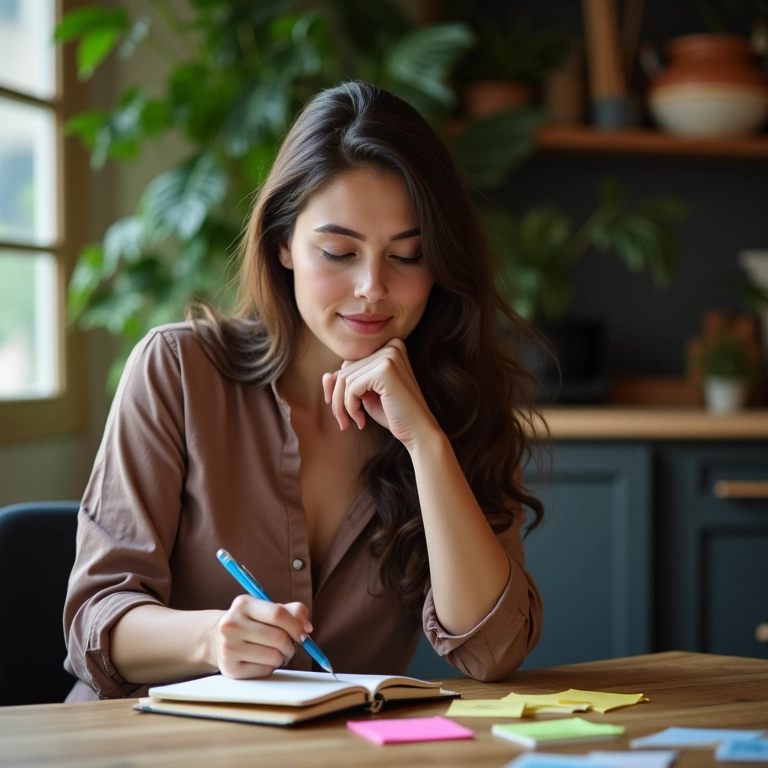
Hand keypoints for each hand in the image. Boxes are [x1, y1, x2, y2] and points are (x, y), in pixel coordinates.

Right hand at [213, 596, 311, 678]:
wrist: (217, 638)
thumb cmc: (251, 622)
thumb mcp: (268, 609)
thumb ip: (292, 611)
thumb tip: (307, 627)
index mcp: (243, 604)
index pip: (278, 614)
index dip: (297, 626)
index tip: (304, 633)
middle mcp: (231, 624)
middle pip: (278, 637)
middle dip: (292, 644)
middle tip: (290, 646)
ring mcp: (228, 648)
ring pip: (274, 656)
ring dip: (283, 657)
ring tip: (276, 652)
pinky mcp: (230, 669)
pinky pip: (265, 670)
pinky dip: (271, 667)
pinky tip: (263, 660)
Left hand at [321, 338, 440, 449]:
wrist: (418, 432)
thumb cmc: (393, 414)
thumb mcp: (365, 394)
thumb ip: (347, 381)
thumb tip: (326, 375)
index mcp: (389, 348)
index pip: (349, 363)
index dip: (338, 387)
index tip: (341, 409)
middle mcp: (391, 346)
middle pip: (345, 370)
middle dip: (338, 398)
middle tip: (344, 421)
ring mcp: (389, 356)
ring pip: (345, 379)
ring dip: (342, 405)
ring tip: (352, 422)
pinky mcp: (385, 370)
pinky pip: (351, 387)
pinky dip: (350, 407)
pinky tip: (361, 420)